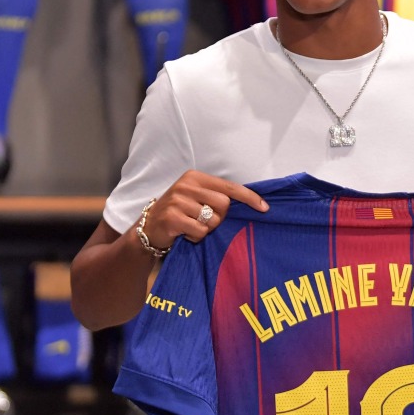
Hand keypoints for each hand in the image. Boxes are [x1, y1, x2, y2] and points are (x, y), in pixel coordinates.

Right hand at [141, 170, 268, 249]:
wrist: (148, 227)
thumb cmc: (179, 212)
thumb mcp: (196, 197)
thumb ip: (216, 196)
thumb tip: (250, 202)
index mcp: (195, 177)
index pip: (229, 186)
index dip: (249, 197)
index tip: (265, 208)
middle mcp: (186, 185)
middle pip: (224, 205)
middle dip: (220, 218)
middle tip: (204, 220)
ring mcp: (177, 201)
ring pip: (213, 220)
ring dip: (206, 229)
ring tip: (192, 226)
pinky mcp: (172, 217)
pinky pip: (200, 232)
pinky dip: (196, 237)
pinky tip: (185, 234)